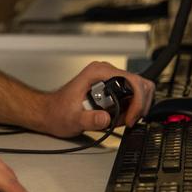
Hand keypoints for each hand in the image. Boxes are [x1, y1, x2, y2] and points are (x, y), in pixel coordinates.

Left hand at [39, 61, 154, 136]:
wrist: (50, 112)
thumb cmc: (58, 111)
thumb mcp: (73, 120)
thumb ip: (90, 120)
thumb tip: (106, 117)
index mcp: (97, 72)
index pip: (132, 80)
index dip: (137, 102)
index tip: (130, 118)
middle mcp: (105, 72)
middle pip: (141, 84)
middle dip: (138, 106)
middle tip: (127, 120)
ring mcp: (110, 78)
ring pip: (139, 90)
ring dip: (135, 108)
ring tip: (119, 119)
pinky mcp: (112, 87)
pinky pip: (132, 95)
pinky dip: (130, 109)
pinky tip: (117, 117)